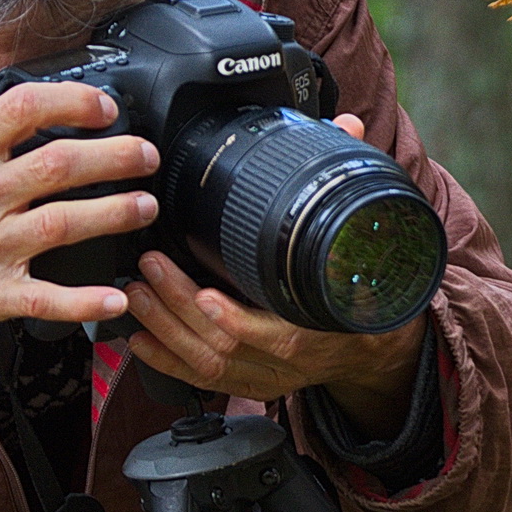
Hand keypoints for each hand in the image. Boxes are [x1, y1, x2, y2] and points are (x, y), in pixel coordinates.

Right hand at [0, 81, 162, 482]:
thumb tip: (14, 118)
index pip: (23, 109)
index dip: (74, 101)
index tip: (104, 108)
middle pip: (61, 164)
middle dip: (116, 156)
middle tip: (145, 156)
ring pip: (67, 222)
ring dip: (117, 213)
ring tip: (145, 207)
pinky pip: (49, 297)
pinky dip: (87, 300)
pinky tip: (117, 296)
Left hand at [123, 116, 428, 437]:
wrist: (374, 345)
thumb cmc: (365, 291)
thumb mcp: (368, 240)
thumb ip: (353, 180)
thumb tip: (347, 127)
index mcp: (324, 326)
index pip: (281, 335)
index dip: (241, 322)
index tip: (209, 293)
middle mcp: (293, 358)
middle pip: (229, 346)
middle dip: (182, 307)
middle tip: (150, 265)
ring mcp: (269, 374)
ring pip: (209, 364)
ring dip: (167, 328)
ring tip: (137, 291)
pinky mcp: (249, 383)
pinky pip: (202, 381)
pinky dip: (166, 362)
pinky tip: (137, 338)